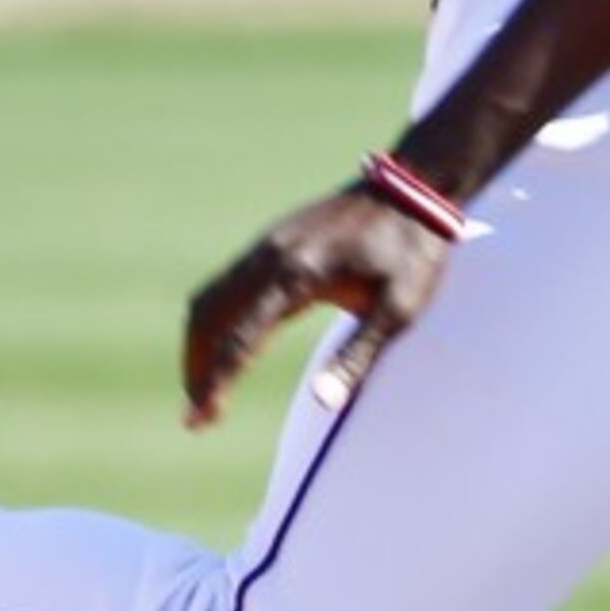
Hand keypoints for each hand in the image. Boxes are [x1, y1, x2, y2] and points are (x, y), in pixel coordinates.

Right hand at [179, 183, 456, 428]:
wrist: (413, 190)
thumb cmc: (412, 254)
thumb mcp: (398, 310)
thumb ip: (357, 357)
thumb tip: (323, 402)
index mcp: (298, 277)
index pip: (241, 340)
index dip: (216, 383)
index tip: (200, 420)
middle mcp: (270, 257)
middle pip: (208, 318)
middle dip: (197, 369)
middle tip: (198, 415)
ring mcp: (266, 245)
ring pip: (209, 298)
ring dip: (198, 344)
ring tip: (205, 387)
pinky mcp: (271, 241)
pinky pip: (224, 283)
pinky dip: (212, 319)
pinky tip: (224, 344)